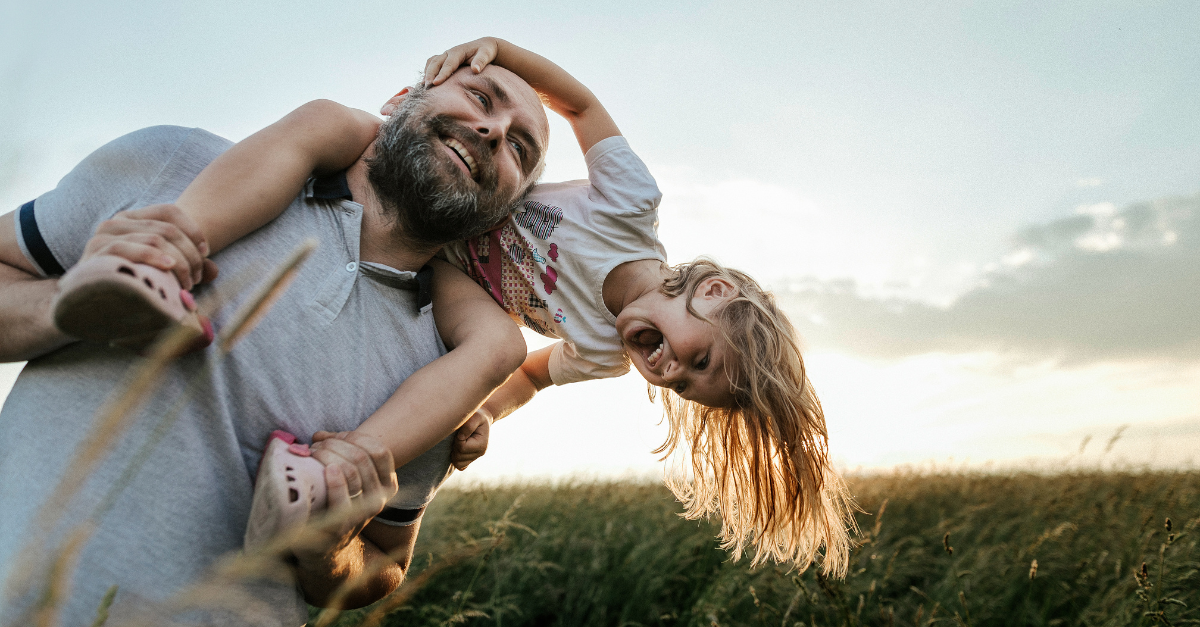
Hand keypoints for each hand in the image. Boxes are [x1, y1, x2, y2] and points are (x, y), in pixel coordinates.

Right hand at [82, 204, 216, 289]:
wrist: (86, 304)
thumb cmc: (131, 285)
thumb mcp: (163, 272)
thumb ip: (189, 266)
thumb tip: (214, 270)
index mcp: (133, 219)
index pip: (170, 212)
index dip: (194, 230)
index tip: (207, 252)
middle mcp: (116, 222)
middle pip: (167, 229)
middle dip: (190, 254)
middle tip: (197, 278)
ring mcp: (103, 236)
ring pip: (155, 239)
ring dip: (179, 262)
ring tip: (187, 284)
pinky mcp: (95, 253)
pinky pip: (128, 248)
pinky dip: (153, 257)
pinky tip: (168, 268)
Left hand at [300, 432, 398, 559]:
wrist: (324, 547)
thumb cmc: (333, 503)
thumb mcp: (348, 479)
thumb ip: (341, 453)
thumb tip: (320, 435)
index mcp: (387, 484)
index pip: (380, 451)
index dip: (356, 437)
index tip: (336, 437)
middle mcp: (380, 499)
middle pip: (362, 457)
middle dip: (336, 444)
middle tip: (316, 446)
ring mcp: (362, 514)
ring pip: (351, 470)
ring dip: (328, 455)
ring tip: (311, 454)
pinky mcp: (342, 527)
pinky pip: (342, 496)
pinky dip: (334, 479)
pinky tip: (326, 470)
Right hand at [423, 37, 500, 87]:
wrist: (483, 47)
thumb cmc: (485, 52)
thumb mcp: (486, 55)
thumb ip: (481, 61)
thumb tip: (475, 70)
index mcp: (458, 51)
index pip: (448, 63)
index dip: (442, 73)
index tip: (436, 83)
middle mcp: (449, 52)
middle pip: (435, 63)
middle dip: (430, 74)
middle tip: (426, 88)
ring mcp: (445, 56)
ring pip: (431, 63)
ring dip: (426, 73)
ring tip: (422, 87)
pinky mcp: (443, 60)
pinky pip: (432, 65)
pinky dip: (427, 72)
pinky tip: (425, 84)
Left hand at [450, 409, 491, 470]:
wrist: (481, 419)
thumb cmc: (477, 416)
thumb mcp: (475, 416)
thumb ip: (469, 425)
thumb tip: (461, 437)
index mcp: (482, 444)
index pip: (462, 447)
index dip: (457, 439)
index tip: (459, 432)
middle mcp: (480, 453)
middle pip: (459, 457)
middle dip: (455, 446)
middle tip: (458, 435)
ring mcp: (475, 458)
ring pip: (458, 463)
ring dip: (454, 452)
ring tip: (458, 441)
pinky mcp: (470, 460)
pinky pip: (460, 466)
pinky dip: (456, 458)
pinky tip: (457, 448)